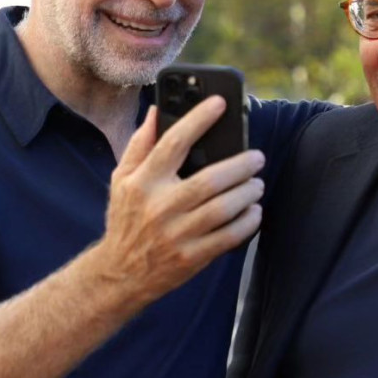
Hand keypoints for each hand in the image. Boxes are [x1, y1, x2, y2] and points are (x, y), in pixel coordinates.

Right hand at [95, 97, 264, 306]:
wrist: (120, 273)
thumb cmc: (126, 218)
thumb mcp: (122, 178)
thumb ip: (140, 144)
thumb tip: (157, 110)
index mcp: (142, 182)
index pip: (173, 143)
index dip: (198, 119)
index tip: (219, 103)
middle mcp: (159, 207)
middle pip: (209, 180)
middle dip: (240, 165)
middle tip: (256, 157)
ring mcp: (176, 235)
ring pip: (223, 208)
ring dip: (247, 192)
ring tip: (256, 183)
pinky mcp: (191, 258)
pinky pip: (228, 237)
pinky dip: (247, 222)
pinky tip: (253, 210)